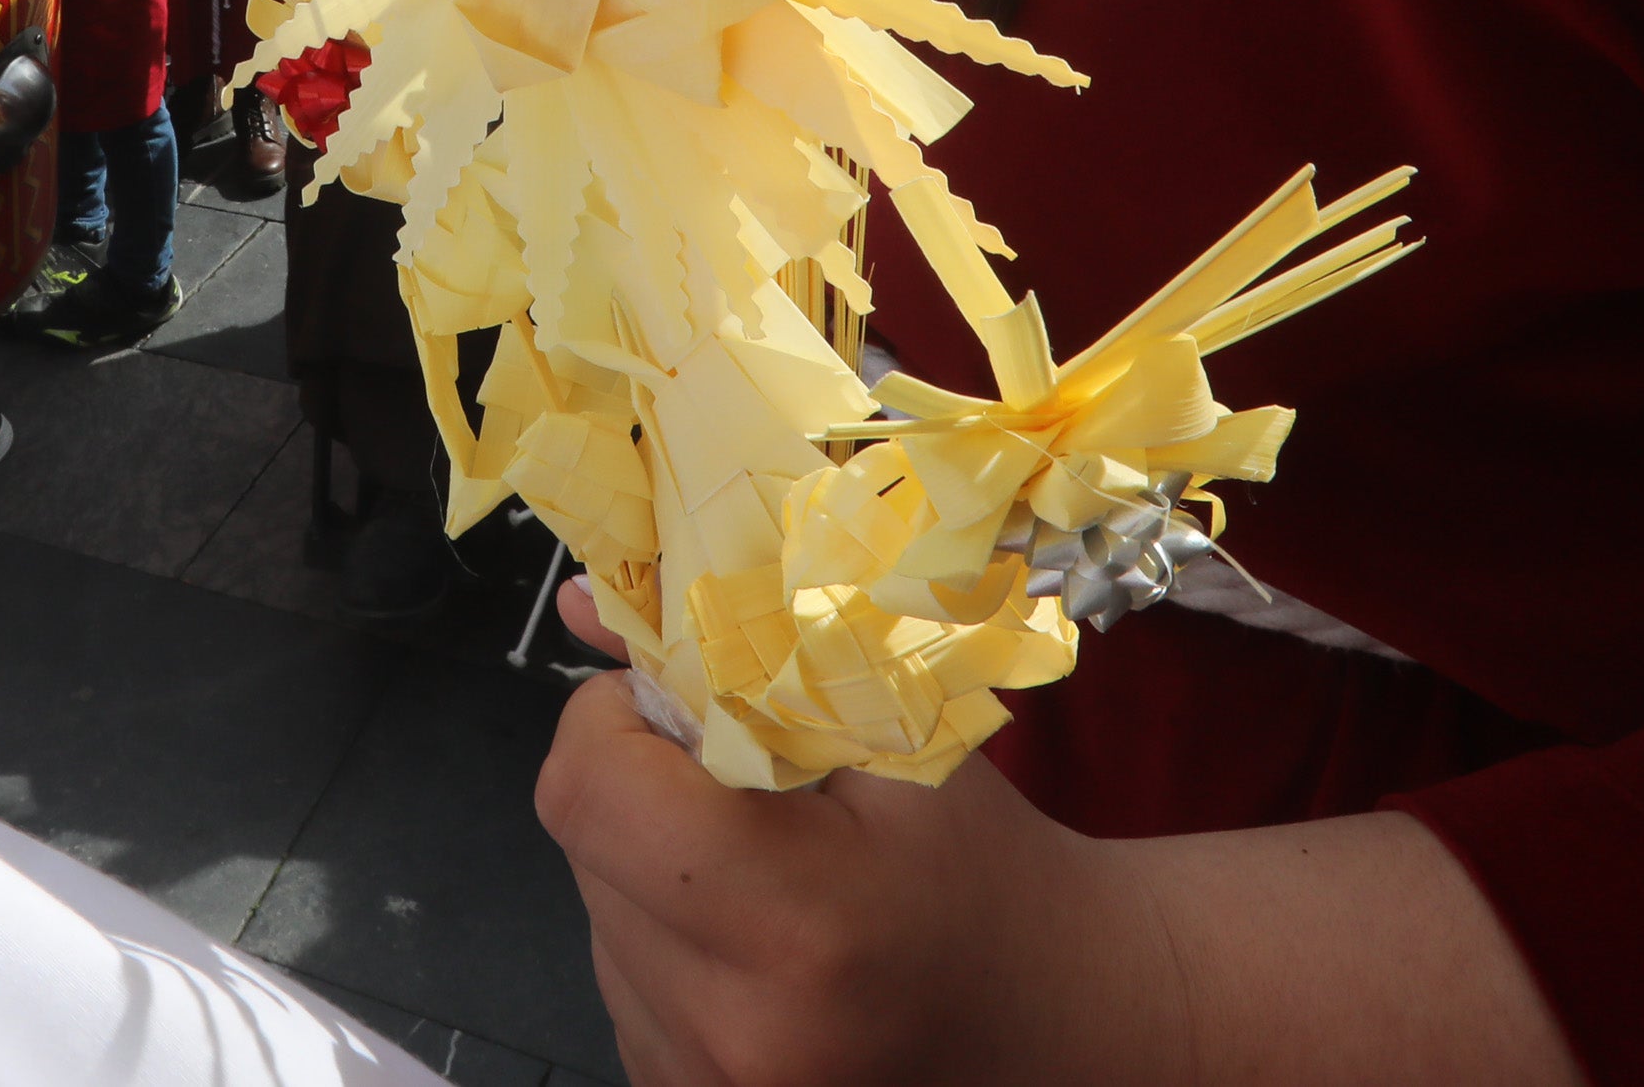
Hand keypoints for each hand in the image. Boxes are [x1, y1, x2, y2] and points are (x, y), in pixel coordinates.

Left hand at [538, 584, 1111, 1086]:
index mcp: (793, 922)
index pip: (589, 791)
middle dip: (641, 788)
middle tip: (741, 779)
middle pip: (587, 850)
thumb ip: (735, 657)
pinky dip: (666, 938)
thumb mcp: (893, 733)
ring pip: (597, 917)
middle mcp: (735, 1025)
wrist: (1056, 1014)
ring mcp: (706, 1080)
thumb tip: (588, 605)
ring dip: (651, 866)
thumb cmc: (984, 870)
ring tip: (766, 869)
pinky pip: (622, 981)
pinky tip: (759, 936)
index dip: (610, 722)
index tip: (673, 704)